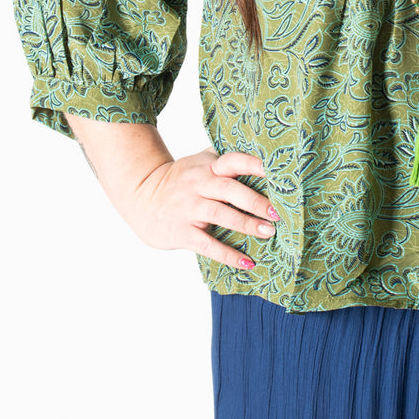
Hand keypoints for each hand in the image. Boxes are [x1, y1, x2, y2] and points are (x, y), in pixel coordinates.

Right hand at [119, 148, 275, 270]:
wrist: (140, 197)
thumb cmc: (180, 180)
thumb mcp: (198, 163)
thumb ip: (224, 160)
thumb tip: (262, 157)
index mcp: (207, 166)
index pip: (233, 160)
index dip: (253, 164)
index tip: (275, 172)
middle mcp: (198, 184)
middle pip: (229, 190)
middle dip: (255, 201)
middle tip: (278, 213)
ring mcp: (189, 208)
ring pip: (220, 215)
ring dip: (246, 224)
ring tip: (269, 233)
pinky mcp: (182, 232)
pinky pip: (207, 244)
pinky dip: (227, 255)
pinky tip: (247, 262)